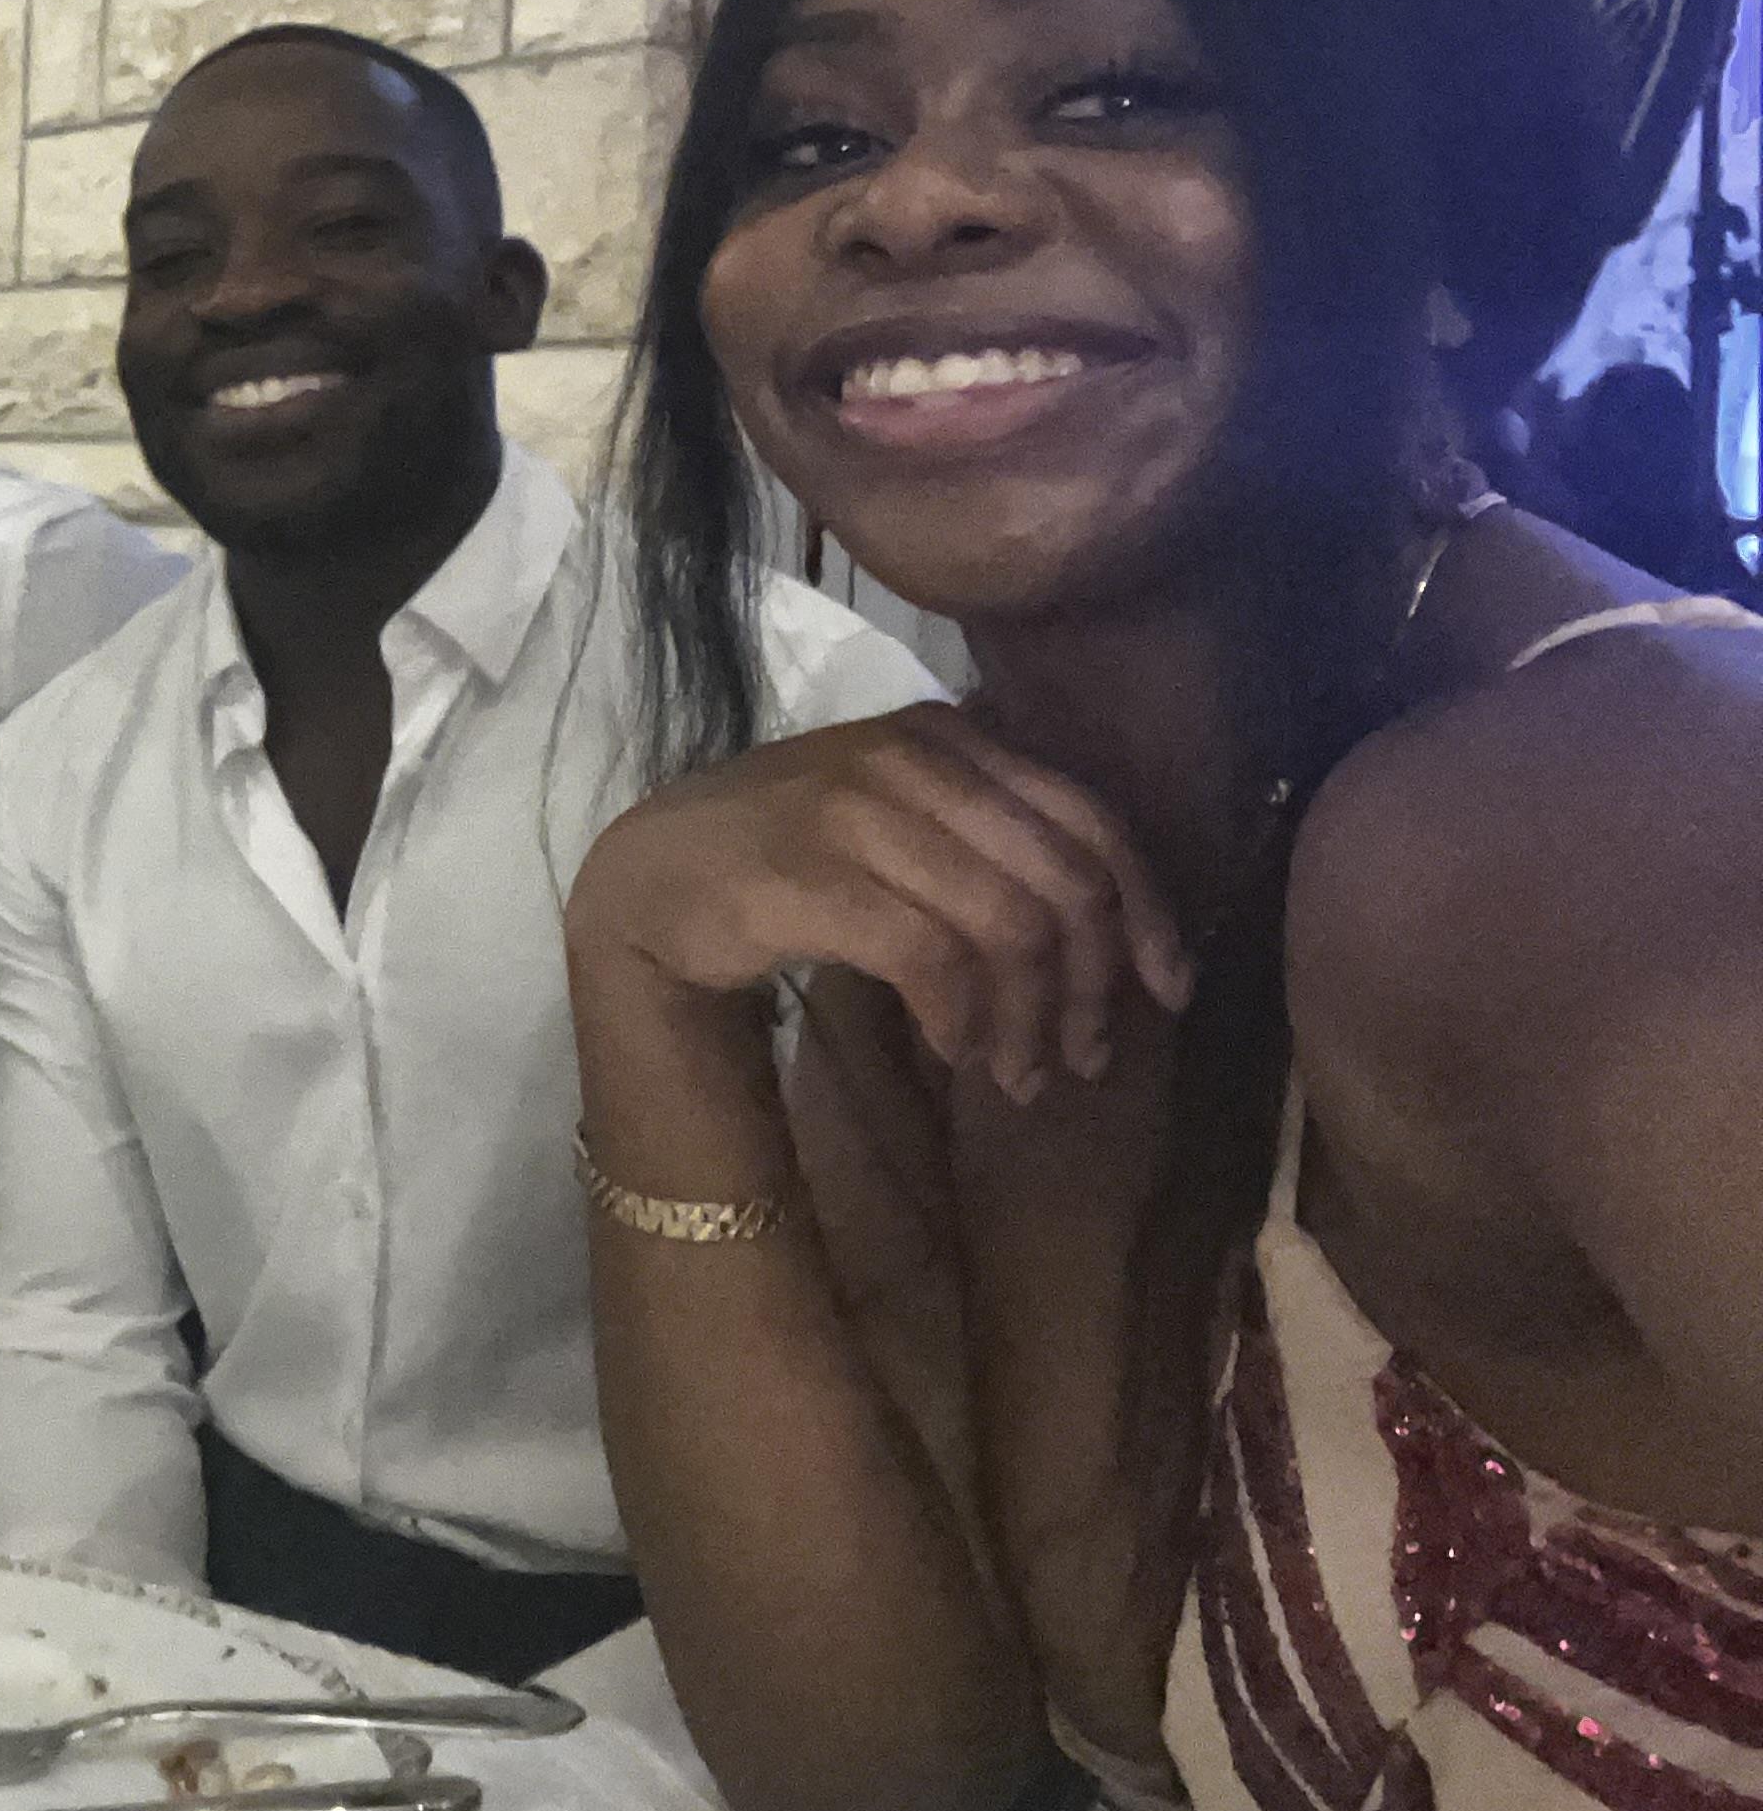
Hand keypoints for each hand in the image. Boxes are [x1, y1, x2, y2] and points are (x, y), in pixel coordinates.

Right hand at [568, 705, 1192, 1103]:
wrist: (645, 878)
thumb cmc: (785, 858)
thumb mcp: (899, 820)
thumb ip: (991, 838)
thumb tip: (1115, 924)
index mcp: (946, 735)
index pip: (1089, 820)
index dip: (1147, 914)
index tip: (1165, 993)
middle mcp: (909, 758)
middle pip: (1061, 884)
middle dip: (1089, 988)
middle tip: (1079, 1060)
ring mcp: (855, 812)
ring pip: (1007, 928)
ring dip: (1026, 1021)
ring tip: (1016, 1075)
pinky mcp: (808, 877)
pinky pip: (931, 959)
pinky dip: (961, 1020)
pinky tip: (954, 1052)